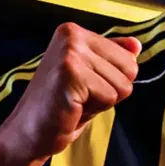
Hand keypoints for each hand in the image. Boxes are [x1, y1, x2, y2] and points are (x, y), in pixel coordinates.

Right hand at [0, 22, 141, 162]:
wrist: (28, 133)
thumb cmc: (62, 105)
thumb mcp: (92, 75)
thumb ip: (112, 57)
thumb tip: (136, 45)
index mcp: (75, 31)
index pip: (129, 57)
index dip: (112, 80)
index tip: (84, 86)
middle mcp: (72, 35)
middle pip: (130, 68)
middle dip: (111, 90)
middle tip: (79, 96)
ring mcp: (70, 53)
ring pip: (122, 84)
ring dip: (102, 101)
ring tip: (75, 101)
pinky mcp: (70, 74)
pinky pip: (110, 96)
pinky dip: (95, 109)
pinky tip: (72, 107)